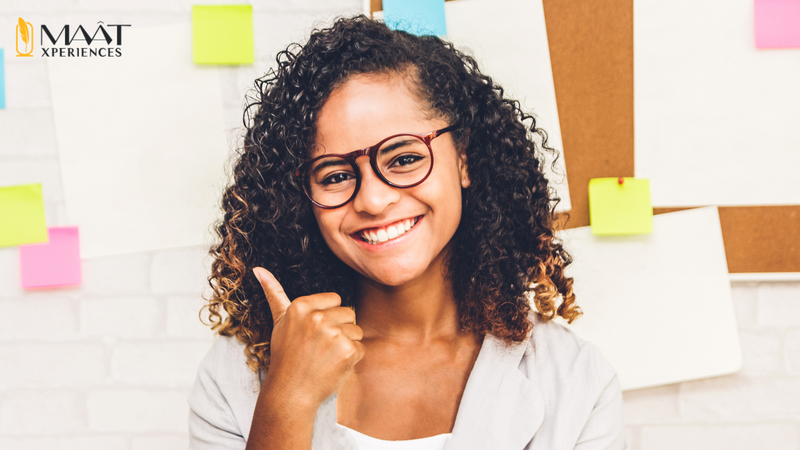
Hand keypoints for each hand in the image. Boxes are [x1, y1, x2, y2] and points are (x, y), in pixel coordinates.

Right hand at [253, 267, 364, 407]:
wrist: (290, 392)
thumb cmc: (286, 356)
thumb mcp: (279, 321)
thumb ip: (274, 293)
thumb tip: (259, 269)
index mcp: (301, 306)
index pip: (335, 299)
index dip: (328, 316)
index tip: (314, 332)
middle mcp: (317, 317)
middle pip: (348, 313)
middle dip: (339, 329)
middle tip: (321, 347)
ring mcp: (333, 334)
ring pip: (356, 330)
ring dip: (347, 344)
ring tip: (326, 356)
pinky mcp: (348, 350)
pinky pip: (361, 348)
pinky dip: (351, 359)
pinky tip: (334, 366)